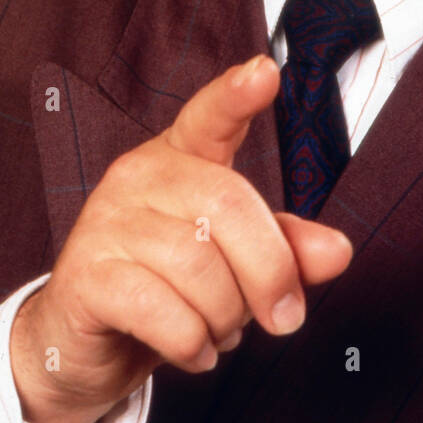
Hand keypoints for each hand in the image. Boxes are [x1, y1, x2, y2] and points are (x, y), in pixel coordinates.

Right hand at [9, 55, 352, 422]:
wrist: (86, 342)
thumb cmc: (169, 287)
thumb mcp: (235, 263)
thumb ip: (286, 249)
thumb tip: (338, 251)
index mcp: (182, 158)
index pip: (210, 116)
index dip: (237, 95)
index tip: (266, 72)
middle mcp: (140, 175)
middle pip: (229, 207)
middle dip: (269, 272)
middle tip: (282, 317)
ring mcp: (107, 221)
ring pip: (198, 266)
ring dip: (226, 318)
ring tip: (218, 330)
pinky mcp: (84, 274)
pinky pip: (162, 311)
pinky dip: (192, 344)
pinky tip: (193, 351)